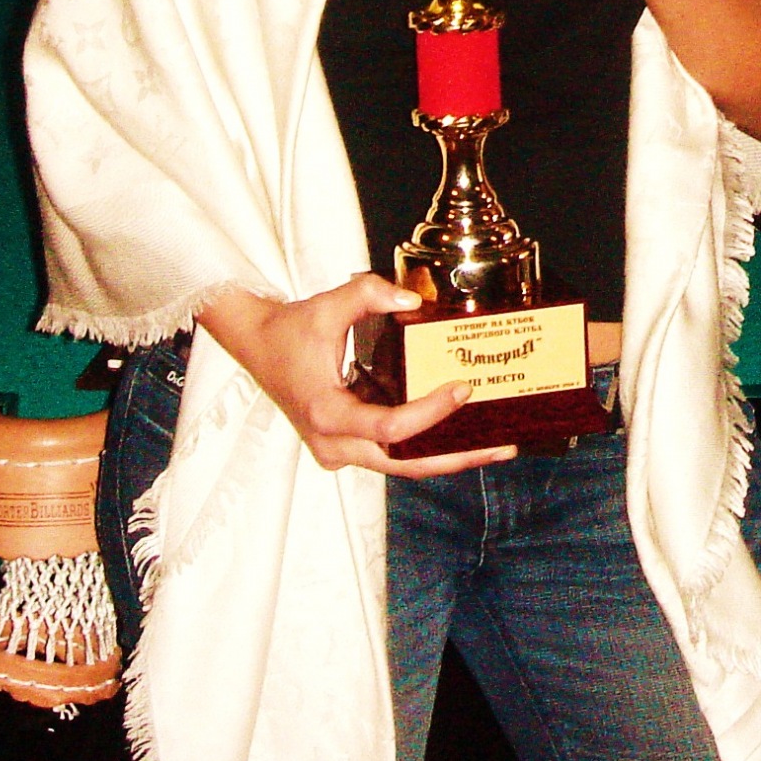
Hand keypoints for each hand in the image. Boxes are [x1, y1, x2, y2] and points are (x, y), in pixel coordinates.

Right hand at [196, 277, 516, 476]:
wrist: (258, 348)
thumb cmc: (289, 331)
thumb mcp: (327, 305)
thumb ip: (369, 294)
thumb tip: (412, 300)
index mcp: (326, 414)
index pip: (388, 428)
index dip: (429, 413)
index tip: (462, 389)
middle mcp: (334, 444)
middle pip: (404, 463)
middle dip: (456, 457)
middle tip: (502, 446)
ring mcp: (340, 452)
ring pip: (402, 465)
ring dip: (448, 457)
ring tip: (495, 446)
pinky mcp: (347, 448)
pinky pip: (393, 455)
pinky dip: (427, 447)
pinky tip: (463, 437)